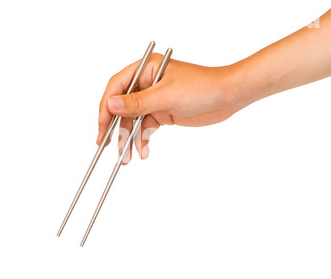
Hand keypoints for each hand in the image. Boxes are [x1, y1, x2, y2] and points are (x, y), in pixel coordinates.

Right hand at [97, 54, 248, 162]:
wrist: (227, 97)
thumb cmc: (201, 87)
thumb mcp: (166, 96)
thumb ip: (137, 103)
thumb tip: (111, 105)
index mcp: (145, 69)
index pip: (117, 87)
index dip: (106, 106)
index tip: (102, 125)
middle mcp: (147, 83)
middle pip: (122, 106)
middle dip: (116, 127)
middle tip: (107, 145)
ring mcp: (155, 99)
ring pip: (133, 120)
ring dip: (129, 138)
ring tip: (127, 157)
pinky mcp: (163, 113)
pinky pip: (146, 128)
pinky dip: (143, 140)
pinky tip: (143, 152)